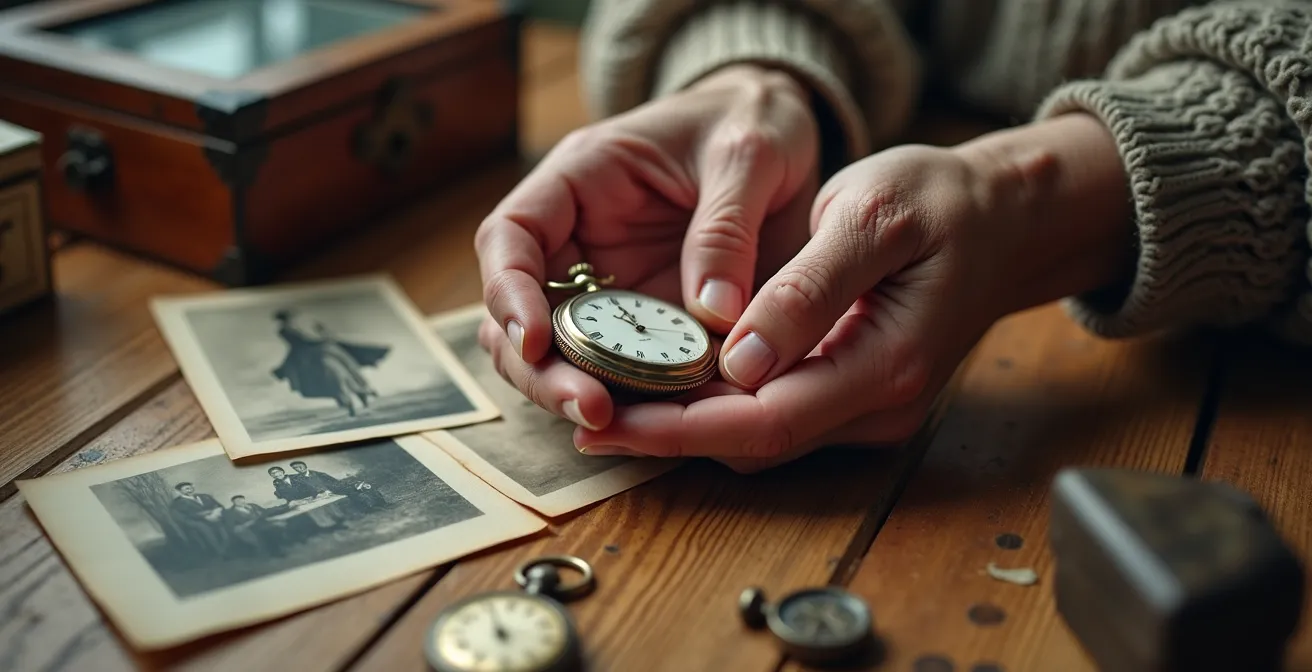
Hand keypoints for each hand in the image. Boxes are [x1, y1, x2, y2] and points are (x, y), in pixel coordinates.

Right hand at [475, 64, 821, 429]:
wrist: (783, 131)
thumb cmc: (754, 121)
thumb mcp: (749, 153)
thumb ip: (726, 227)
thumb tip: (713, 314)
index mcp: (581, 178)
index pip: (510, 235)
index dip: (509, 292)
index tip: (535, 341)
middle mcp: (578, 238)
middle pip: (520, 312)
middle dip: (540, 368)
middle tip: (589, 410)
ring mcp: (607, 286)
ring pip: (557, 354)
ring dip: (571, 393)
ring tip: (613, 427)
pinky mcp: (645, 323)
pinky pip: (619, 370)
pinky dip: (629, 401)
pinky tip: (655, 426)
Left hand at [571, 113, 1136, 469]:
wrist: (1004, 217)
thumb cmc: (941, 202)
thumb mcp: (870, 217)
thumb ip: (807, 291)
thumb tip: (740, 360)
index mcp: (886, 363)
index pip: (765, 421)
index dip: (680, 429)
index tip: (609, 421)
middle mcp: (879, 405)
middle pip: (755, 441)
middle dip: (668, 433)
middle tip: (586, 410)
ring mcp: (871, 406)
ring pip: (762, 435)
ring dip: (689, 422)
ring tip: (612, 393)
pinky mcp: (858, 393)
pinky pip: (778, 413)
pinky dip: (721, 403)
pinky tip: (673, 376)